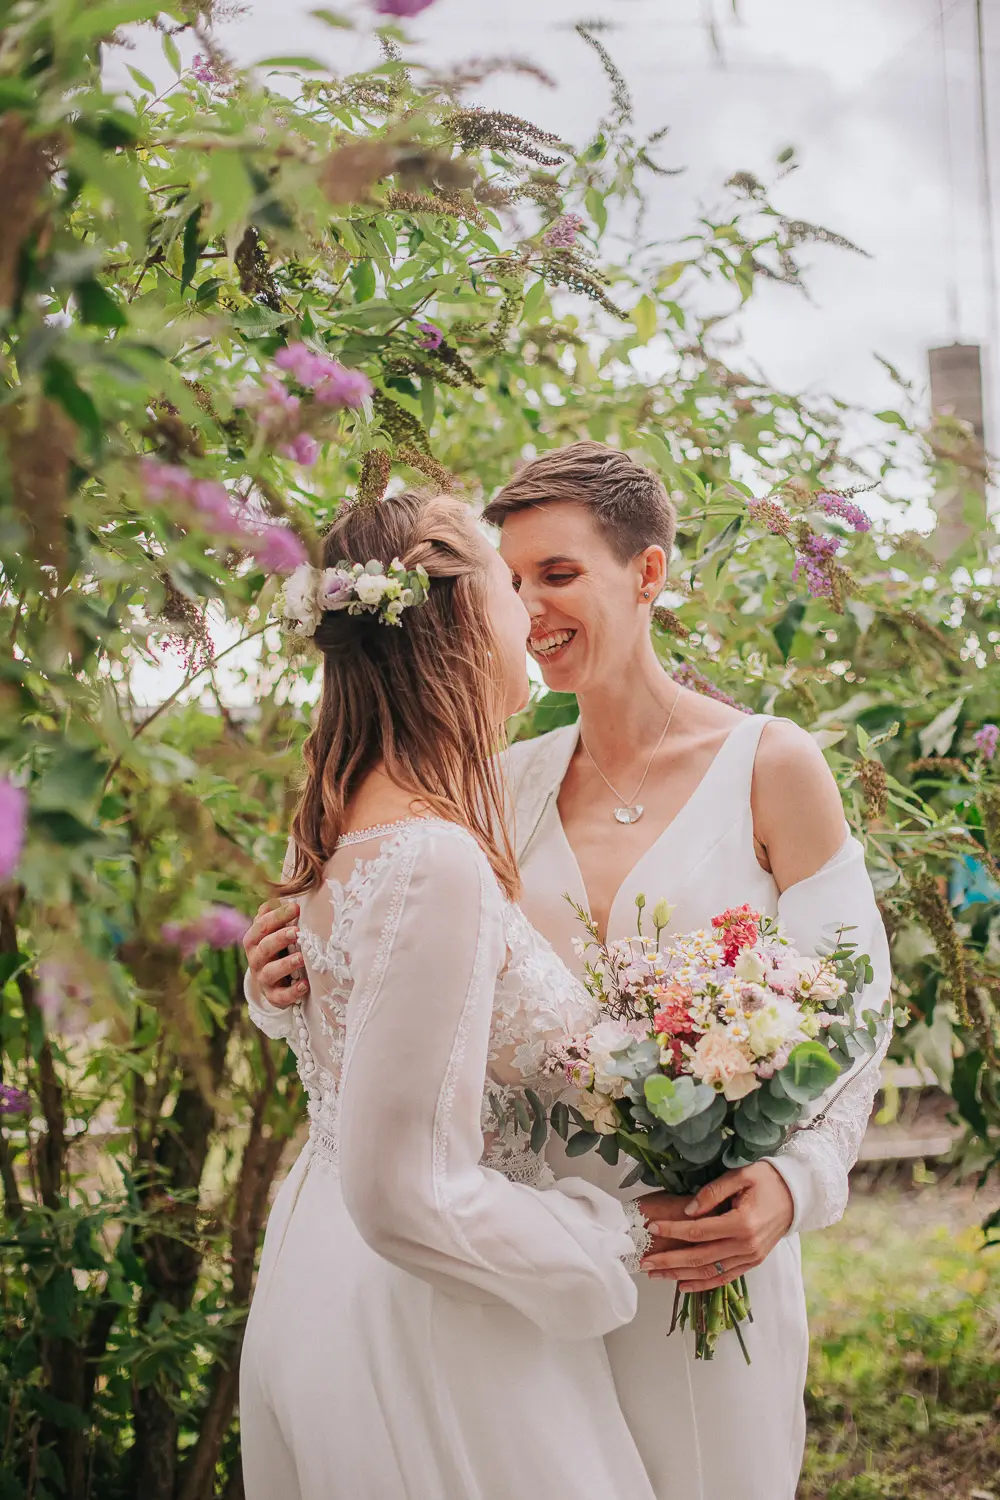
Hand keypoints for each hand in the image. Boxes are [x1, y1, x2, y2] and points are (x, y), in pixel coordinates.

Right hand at [243, 900, 307, 1008]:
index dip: (277, 916)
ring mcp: (264, 979)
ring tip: (302, 958)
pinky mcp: (274, 996)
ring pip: (270, 972)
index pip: (261, 926)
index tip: (296, 908)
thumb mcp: (272, 930)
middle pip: (264, 947)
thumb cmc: (277, 947)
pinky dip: (292, 992)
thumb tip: (281, 893)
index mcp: (254, 939)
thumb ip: (274, 913)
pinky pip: (280, 996)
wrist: (272, 980)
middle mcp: (256, 959)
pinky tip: (305, 985)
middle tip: (296, 932)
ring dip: (286, 964)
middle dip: (279, 939)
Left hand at [639, 1163, 793, 1291]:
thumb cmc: (767, 1180)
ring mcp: (750, 1258)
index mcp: (742, 1223)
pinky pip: (724, 1278)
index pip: (698, 1230)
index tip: (652, 1227)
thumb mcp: (740, 1176)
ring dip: (680, 1275)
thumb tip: (688, 1211)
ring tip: (656, 1274)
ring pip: (709, 1272)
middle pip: (700, 1257)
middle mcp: (746, 1246)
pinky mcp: (752, 1263)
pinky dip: (703, 1284)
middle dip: (669, 1260)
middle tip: (645, 1262)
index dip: (673, 1230)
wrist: (796, 1195)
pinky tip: (683, 1285)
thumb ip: (712, 1193)